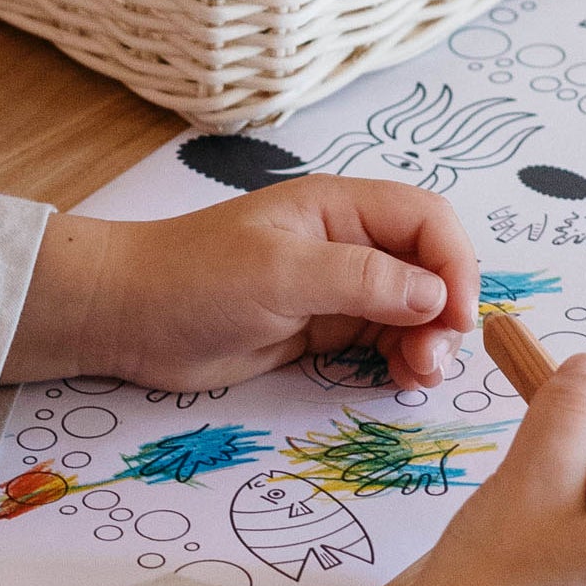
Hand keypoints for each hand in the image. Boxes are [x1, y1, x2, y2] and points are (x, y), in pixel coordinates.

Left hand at [6, 177, 480, 392]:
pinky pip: (383, 339)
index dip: (455, 264)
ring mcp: (336, 287)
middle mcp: (348, 242)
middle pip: (429, 267)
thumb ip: (361, 280)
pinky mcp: (322, 328)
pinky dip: (401, 357)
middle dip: (444, 311)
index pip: (427, 221)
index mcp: (341, 208)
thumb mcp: (280, 273)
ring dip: (427, 340)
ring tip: (416, 376)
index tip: (458, 318)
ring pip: (412, 309)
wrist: (127, 316)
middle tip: (431, 362)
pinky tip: (399, 378)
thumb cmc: (195, 278)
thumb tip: (436, 296)